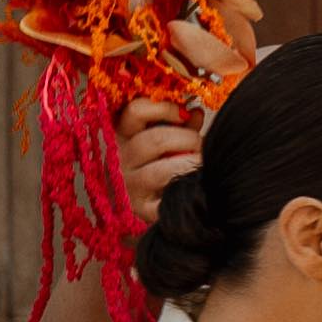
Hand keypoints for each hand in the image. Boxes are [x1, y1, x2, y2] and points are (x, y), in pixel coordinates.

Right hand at [112, 90, 207, 233]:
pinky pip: (168, 199)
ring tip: (200, 166)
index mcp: (123, 137)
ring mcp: (130, 188)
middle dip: (187, 138)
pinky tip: (193, 186)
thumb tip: (195, 113)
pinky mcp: (142, 211)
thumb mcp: (164, 144)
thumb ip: (179, 126)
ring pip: (163, 170)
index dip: (164, 108)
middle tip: (199, 145)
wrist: (146, 213)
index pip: (135, 111)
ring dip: (190, 164)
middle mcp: (121, 161)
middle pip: (155, 139)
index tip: (184, 114)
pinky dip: (186, 189)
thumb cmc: (158, 171)